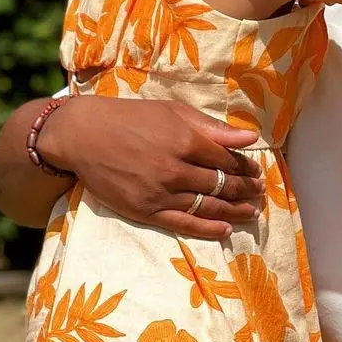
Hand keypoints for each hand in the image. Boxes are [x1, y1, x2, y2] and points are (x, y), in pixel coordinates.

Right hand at [41, 96, 264, 239]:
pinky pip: (184, 223)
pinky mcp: (145, 210)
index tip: (255, 172)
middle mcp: (175, 169)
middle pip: (221, 185)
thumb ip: (213, 128)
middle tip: (260, 192)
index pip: (227, 160)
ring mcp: (160, 192)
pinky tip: (226, 229)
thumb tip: (252, 138)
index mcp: (185, 140)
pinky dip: (208, 228)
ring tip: (252, 212)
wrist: (82, 135)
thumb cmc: (130, 118)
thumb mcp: (173, 112)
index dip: (245, 168)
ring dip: (234, 210)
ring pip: (207, 206)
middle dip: (245, 190)